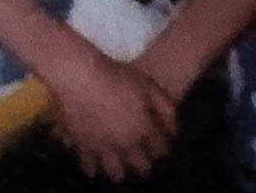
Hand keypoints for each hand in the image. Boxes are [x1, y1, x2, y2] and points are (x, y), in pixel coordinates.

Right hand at [46, 48, 178, 182]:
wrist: (81, 79)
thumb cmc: (119, 79)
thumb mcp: (150, 86)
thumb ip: (165, 108)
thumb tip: (174, 128)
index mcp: (143, 130)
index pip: (159, 149)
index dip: (163, 150)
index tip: (163, 150)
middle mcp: (124, 144)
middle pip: (138, 165)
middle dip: (144, 167)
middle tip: (144, 167)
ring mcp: (101, 147)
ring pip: (113, 170)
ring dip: (118, 173)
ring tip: (119, 175)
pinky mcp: (80, 145)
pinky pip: (87, 163)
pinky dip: (91, 167)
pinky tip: (92, 169)